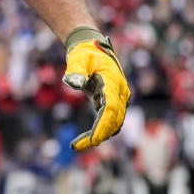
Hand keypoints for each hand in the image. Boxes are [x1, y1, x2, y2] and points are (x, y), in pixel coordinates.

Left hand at [62, 27, 129, 150]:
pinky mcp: (111, 102)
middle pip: (113, 120)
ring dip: (97, 135)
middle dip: (97, 135)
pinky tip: (83, 139)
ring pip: (112, 124)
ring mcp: (118, 99)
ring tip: (76, 145)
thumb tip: (73, 83)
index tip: (94, 140)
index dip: (103, 125)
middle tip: (76, 146)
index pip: (111, 108)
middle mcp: (120, 93)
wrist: (92, 47)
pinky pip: (107, 120)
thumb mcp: (78, 59)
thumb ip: (75, 70)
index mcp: (113, 83)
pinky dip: (98, 130)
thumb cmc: (85, 53)